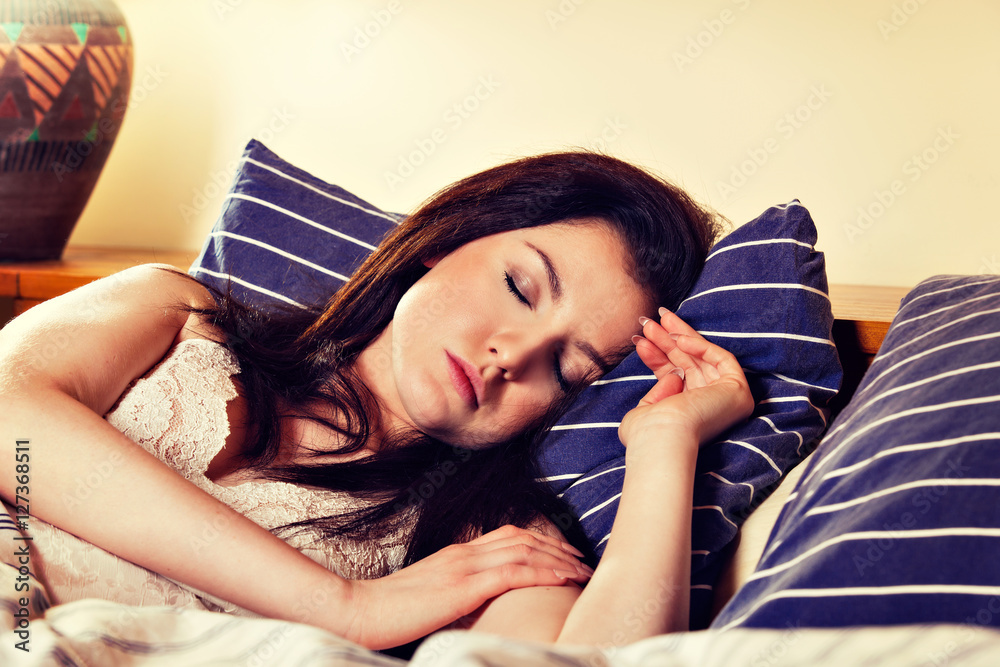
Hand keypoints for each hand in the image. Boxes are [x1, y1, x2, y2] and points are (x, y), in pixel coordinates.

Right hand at [345, 524, 591, 648]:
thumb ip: (451, 591)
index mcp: (455, 554)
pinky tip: (562, 579)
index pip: (507, 535)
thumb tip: (471, 602)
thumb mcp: (426, 596)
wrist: (357, 611)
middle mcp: (463, 553)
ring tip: (581, 569)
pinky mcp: (464, 587)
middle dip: (557, 546)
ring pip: (524, 550)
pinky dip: (544, 572)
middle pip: (522, 537)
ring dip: (558, 558)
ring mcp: (464, 567)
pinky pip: (514, 573)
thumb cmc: (386, 611)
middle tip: (581, 558)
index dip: (540, 540)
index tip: (562, 551)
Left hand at [619, 307, 753, 450]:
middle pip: (689, 365)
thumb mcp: (647, 408)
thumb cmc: (648, 433)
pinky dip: (701, 345)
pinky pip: (723, 359)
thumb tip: (675, 372)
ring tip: (654, 323)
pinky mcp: (738, 391)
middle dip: (668, 342)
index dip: (659, 357)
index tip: (641, 340)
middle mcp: (710, 409)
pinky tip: (677, 338)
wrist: (662, 439)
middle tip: (648, 323)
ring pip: (702, 359)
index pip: (676, 378)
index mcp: (689, 416)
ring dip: (677, 337)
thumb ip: (660, 389)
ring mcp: (727, 401)